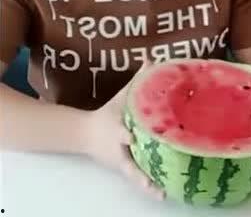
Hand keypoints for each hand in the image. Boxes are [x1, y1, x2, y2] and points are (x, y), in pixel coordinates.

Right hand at [82, 66, 164, 199]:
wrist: (85, 134)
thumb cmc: (108, 114)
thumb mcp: (121, 97)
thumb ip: (138, 80)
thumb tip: (151, 60)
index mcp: (116, 128)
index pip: (121, 132)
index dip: (125, 135)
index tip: (132, 137)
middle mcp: (119, 148)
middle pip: (129, 159)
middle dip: (143, 165)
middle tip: (159, 173)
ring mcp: (121, 160)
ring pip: (134, 174)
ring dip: (147, 183)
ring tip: (163, 192)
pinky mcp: (124, 168)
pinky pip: (137, 178)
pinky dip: (148, 186)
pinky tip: (162, 193)